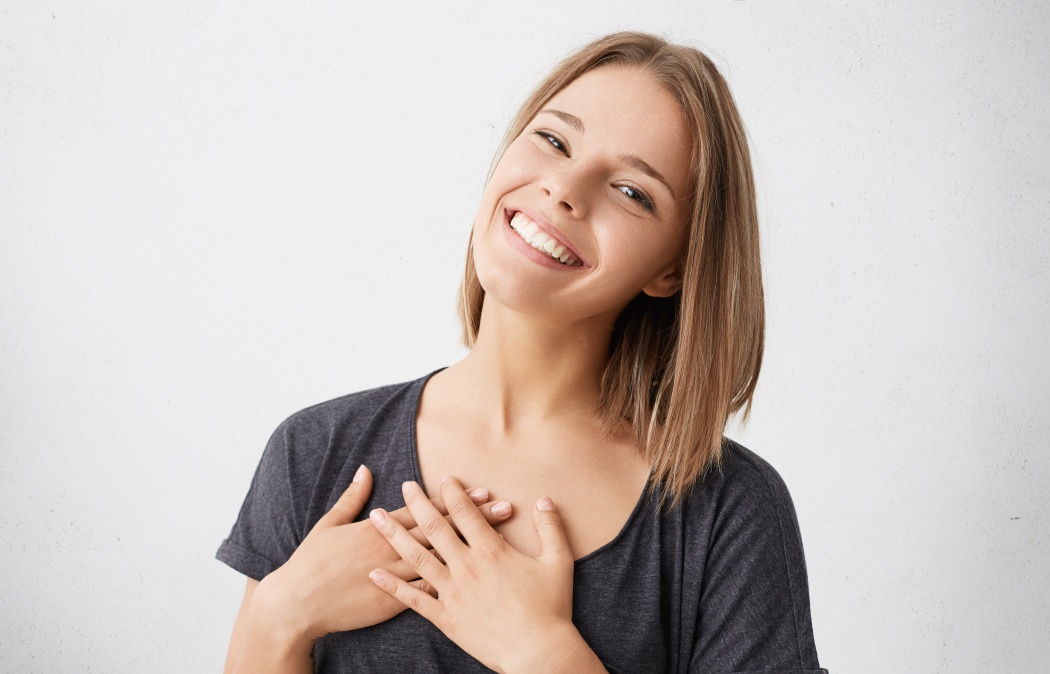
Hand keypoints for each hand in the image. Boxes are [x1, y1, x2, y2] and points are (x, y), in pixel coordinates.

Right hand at [251, 466, 513, 644]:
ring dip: (473, 547)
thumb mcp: (329, 523)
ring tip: (502, 540)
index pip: (424, 508)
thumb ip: (352, 497)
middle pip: (441, 529)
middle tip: (505, 506)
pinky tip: (479, 579)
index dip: (454, 499)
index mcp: (377, 528)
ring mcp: (393, 575)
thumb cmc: (310, 563)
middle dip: (475, 517)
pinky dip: (452, 584)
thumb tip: (366, 470)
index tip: (481, 489)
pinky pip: (427, 592)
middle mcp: (390, 548)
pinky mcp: (391, 601)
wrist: (295, 603)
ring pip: (441, 558)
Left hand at [367, 477, 585, 673]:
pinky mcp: (445, 617)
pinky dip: (392, 585)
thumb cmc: (551, 608)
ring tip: (377, 517)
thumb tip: (544, 499)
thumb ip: (550, 527)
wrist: (538, 652)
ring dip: (394, 534)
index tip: (444, 479)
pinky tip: (374, 573)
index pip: (465, 512)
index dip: (453, 492)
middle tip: (405, 486)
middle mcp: (467, 566)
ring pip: (416, 557)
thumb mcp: (558, 562)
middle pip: (434, 527)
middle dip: (417, 503)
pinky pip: (412, 599)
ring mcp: (452, 592)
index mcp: (492, 550)